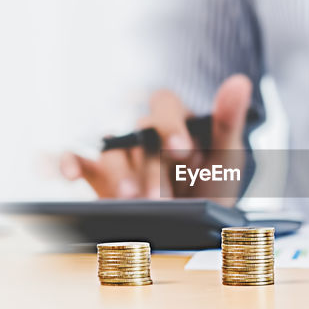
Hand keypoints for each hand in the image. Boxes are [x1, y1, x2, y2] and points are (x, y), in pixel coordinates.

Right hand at [60, 74, 252, 206]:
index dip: (172, 126)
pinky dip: (67, 162)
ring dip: (121, 175)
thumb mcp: (227, 158)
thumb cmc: (212, 187)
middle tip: (162, 196)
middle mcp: (144, 133)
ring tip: (131, 199)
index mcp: (176, 121)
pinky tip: (67, 172)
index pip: (166, 106)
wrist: (195, 228)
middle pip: (139, 135)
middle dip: (152, 167)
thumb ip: (230, 120)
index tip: (182, 151)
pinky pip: (78, 161)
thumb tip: (241, 81)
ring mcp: (122, 154)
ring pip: (114, 153)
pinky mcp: (98, 175)